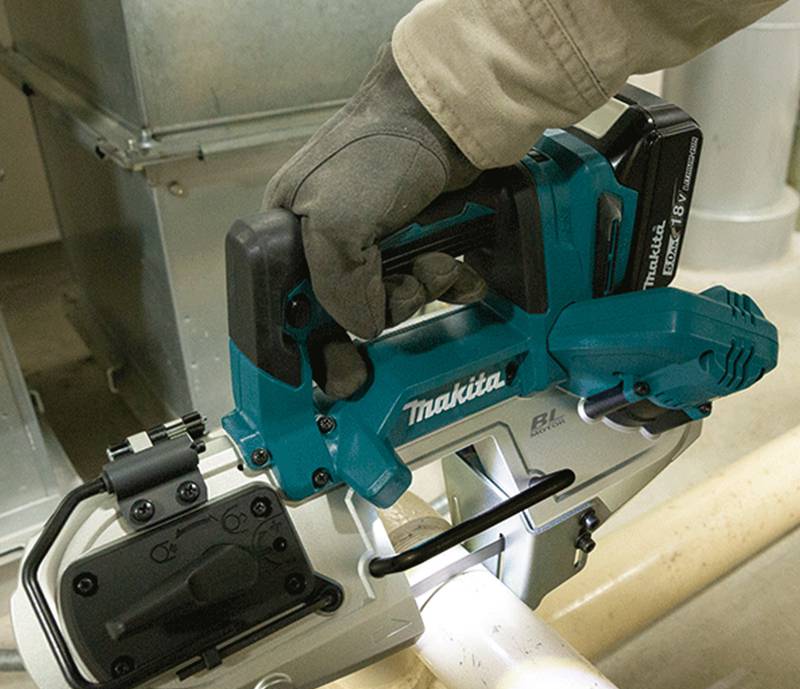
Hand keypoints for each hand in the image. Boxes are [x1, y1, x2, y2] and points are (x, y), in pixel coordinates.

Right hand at [263, 44, 485, 398]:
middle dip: (388, 306)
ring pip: (398, 303)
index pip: (293, 314)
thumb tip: (359, 327)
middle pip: (354, 314)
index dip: (316, 345)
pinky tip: (455, 263)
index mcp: (291, 241)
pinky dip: (448, 282)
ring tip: (433, 255)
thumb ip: (336, 290)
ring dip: (424, 288)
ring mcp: (376, 244)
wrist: (445, 115)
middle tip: (403, 286)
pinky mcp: (415, 239)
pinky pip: (431, 286)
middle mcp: (330, 246)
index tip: (340, 371)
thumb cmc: (380, 147)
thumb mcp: (336, 223)